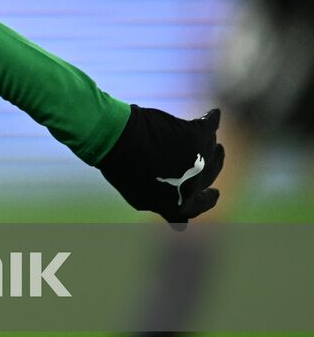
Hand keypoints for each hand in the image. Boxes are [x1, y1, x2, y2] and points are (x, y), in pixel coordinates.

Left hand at [98, 106, 223, 223]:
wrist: (118, 141)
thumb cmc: (121, 167)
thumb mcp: (140, 196)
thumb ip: (161, 204)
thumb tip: (178, 221)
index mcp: (179, 207)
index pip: (200, 205)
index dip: (208, 199)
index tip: (215, 193)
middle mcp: (195, 186)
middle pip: (210, 174)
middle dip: (214, 166)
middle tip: (217, 154)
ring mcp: (200, 161)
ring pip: (211, 150)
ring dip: (210, 144)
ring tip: (209, 137)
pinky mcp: (199, 136)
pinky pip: (210, 125)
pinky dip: (212, 119)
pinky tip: (213, 115)